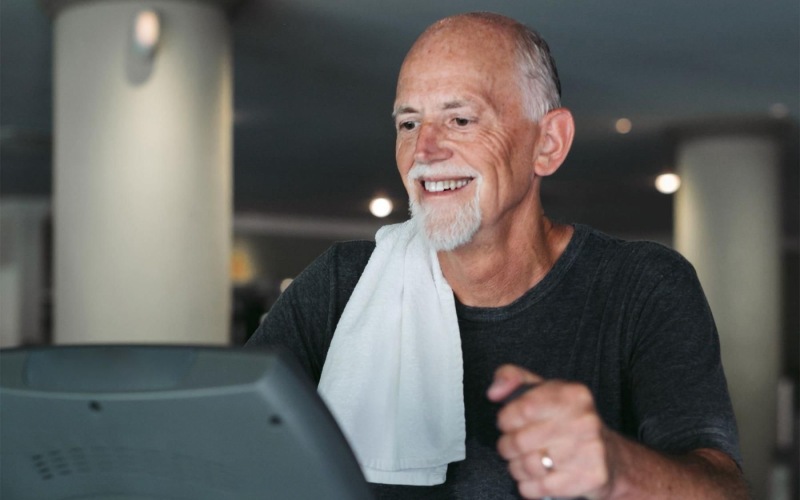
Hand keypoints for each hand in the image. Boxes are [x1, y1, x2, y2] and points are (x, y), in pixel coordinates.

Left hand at [487, 364, 613, 499]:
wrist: (609, 456)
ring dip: (517, 466)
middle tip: (512, 445)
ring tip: (525, 460)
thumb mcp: (541, 388)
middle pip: (521, 441)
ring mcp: (590, 451)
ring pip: (528, 466)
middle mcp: (584, 421)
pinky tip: (537, 476)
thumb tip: (494, 392)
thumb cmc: (566, 419)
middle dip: (507, 446)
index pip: (523, 408)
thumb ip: (511, 377)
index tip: (508, 423)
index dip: (506, 419)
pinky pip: (539, 488)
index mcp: (572, 394)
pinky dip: (529, 485)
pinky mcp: (589, 478)